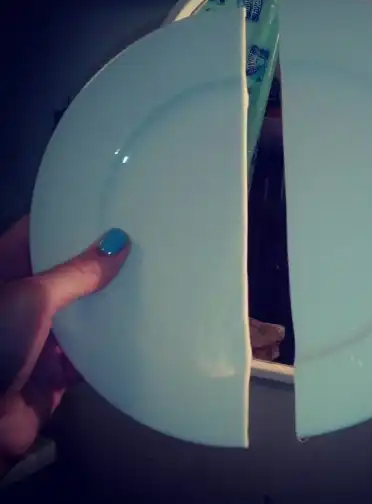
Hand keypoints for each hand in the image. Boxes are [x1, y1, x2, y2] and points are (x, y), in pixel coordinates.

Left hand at [0, 219, 129, 473]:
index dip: (70, 220)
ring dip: (108, 303)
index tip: (110, 208)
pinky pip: (89, 353)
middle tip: (143, 241)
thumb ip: (76, 273)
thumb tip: (119, 242)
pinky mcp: (54, 372)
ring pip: (80, 314)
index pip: (39, 234)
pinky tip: (141, 328)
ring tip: (150, 278)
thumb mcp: (31, 298)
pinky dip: (110, 345)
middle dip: (98, 262)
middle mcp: (22, 301)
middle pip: (65, 274)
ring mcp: (39, 337)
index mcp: (5, 273)